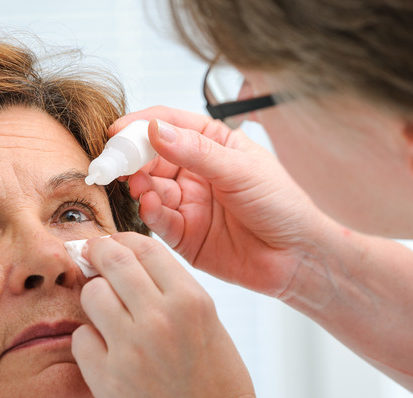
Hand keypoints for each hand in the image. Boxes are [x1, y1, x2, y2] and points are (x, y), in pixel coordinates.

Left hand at [72, 233, 263, 397]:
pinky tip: (107, 351)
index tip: (114, 243)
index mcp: (192, 301)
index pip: (146, 247)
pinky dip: (90, 340)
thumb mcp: (209, 326)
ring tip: (107, 313)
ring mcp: (130, 349)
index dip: (124, 240)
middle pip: (113, 261)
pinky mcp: (107, 379)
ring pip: (92, 294)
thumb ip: (173, 292)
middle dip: (98, 253)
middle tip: (92, 256)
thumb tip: (131, 263)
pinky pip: (82, 338)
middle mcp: (160, 319)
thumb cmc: (218, 387)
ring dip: (95, 297)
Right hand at [110, 107, 336, 295]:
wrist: (297, 257)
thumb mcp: (241, 170)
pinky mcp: (184, 234)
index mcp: (213, 144)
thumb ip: (196, 152)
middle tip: (115, 161)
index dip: (141, 125)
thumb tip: (156, 130)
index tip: (118, 131)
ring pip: (151, 188)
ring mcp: (188, 203)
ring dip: (140, 185)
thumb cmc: (282, 206)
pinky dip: (149, 211)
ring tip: (140, 185)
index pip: (170, 125)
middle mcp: (196, 171)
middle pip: (152, 156)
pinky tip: (150, 205)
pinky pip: (158, 220)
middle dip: (132, 157)